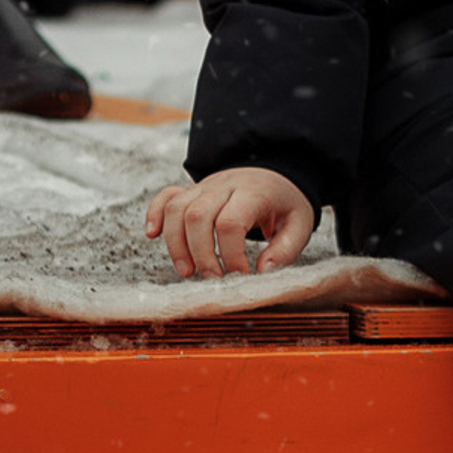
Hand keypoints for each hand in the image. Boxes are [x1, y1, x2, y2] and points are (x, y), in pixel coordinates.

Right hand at [144, 167, 316, 278]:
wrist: (278, 173)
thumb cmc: (286, 203)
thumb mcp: (300, 224)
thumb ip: (286, 249)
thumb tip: (262, 272)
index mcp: (254, 192)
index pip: (230, 222)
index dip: (230, 255)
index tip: (240, 275)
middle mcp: (225, 185)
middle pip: (197, 215)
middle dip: (200, 254)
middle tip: (213, 279)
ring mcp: (205, 185)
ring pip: (177, 208)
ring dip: (176, 244)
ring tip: (187, 271)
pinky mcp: (192, 190)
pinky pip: (166, 197)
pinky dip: (155, 215)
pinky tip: (152, 235)